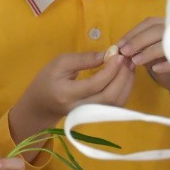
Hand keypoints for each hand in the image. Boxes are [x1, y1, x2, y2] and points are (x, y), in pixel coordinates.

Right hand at [10, 51, 134, 141]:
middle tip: (126, 59)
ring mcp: (90, 115)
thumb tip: (109, 54)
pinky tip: (125, 76)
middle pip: (110, 97)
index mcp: (67, 94)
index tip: (117, 55)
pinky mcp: (97, 115)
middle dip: (122, 77)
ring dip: (127, 83)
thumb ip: (84, 59)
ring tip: (128, 65)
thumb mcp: (60, 63)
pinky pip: (117, 105)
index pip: (94, 85)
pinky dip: (125, 90)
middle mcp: (80, 108)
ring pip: (117, 103)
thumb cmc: (47, 80)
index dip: (110, 70)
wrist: (42, 104)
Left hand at [118, 17, 169, 106]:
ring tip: (136, 61)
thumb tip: (120, 47)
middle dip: (138, 40)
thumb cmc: (165, 66)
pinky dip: (165, 63)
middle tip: (124, 52)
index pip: (151, 22)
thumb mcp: (150, 55)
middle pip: (159, 29)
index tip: (120, 44)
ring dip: (149, 51)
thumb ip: (138, 49)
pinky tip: (155, 69)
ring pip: (169, 41)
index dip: (134, 32)